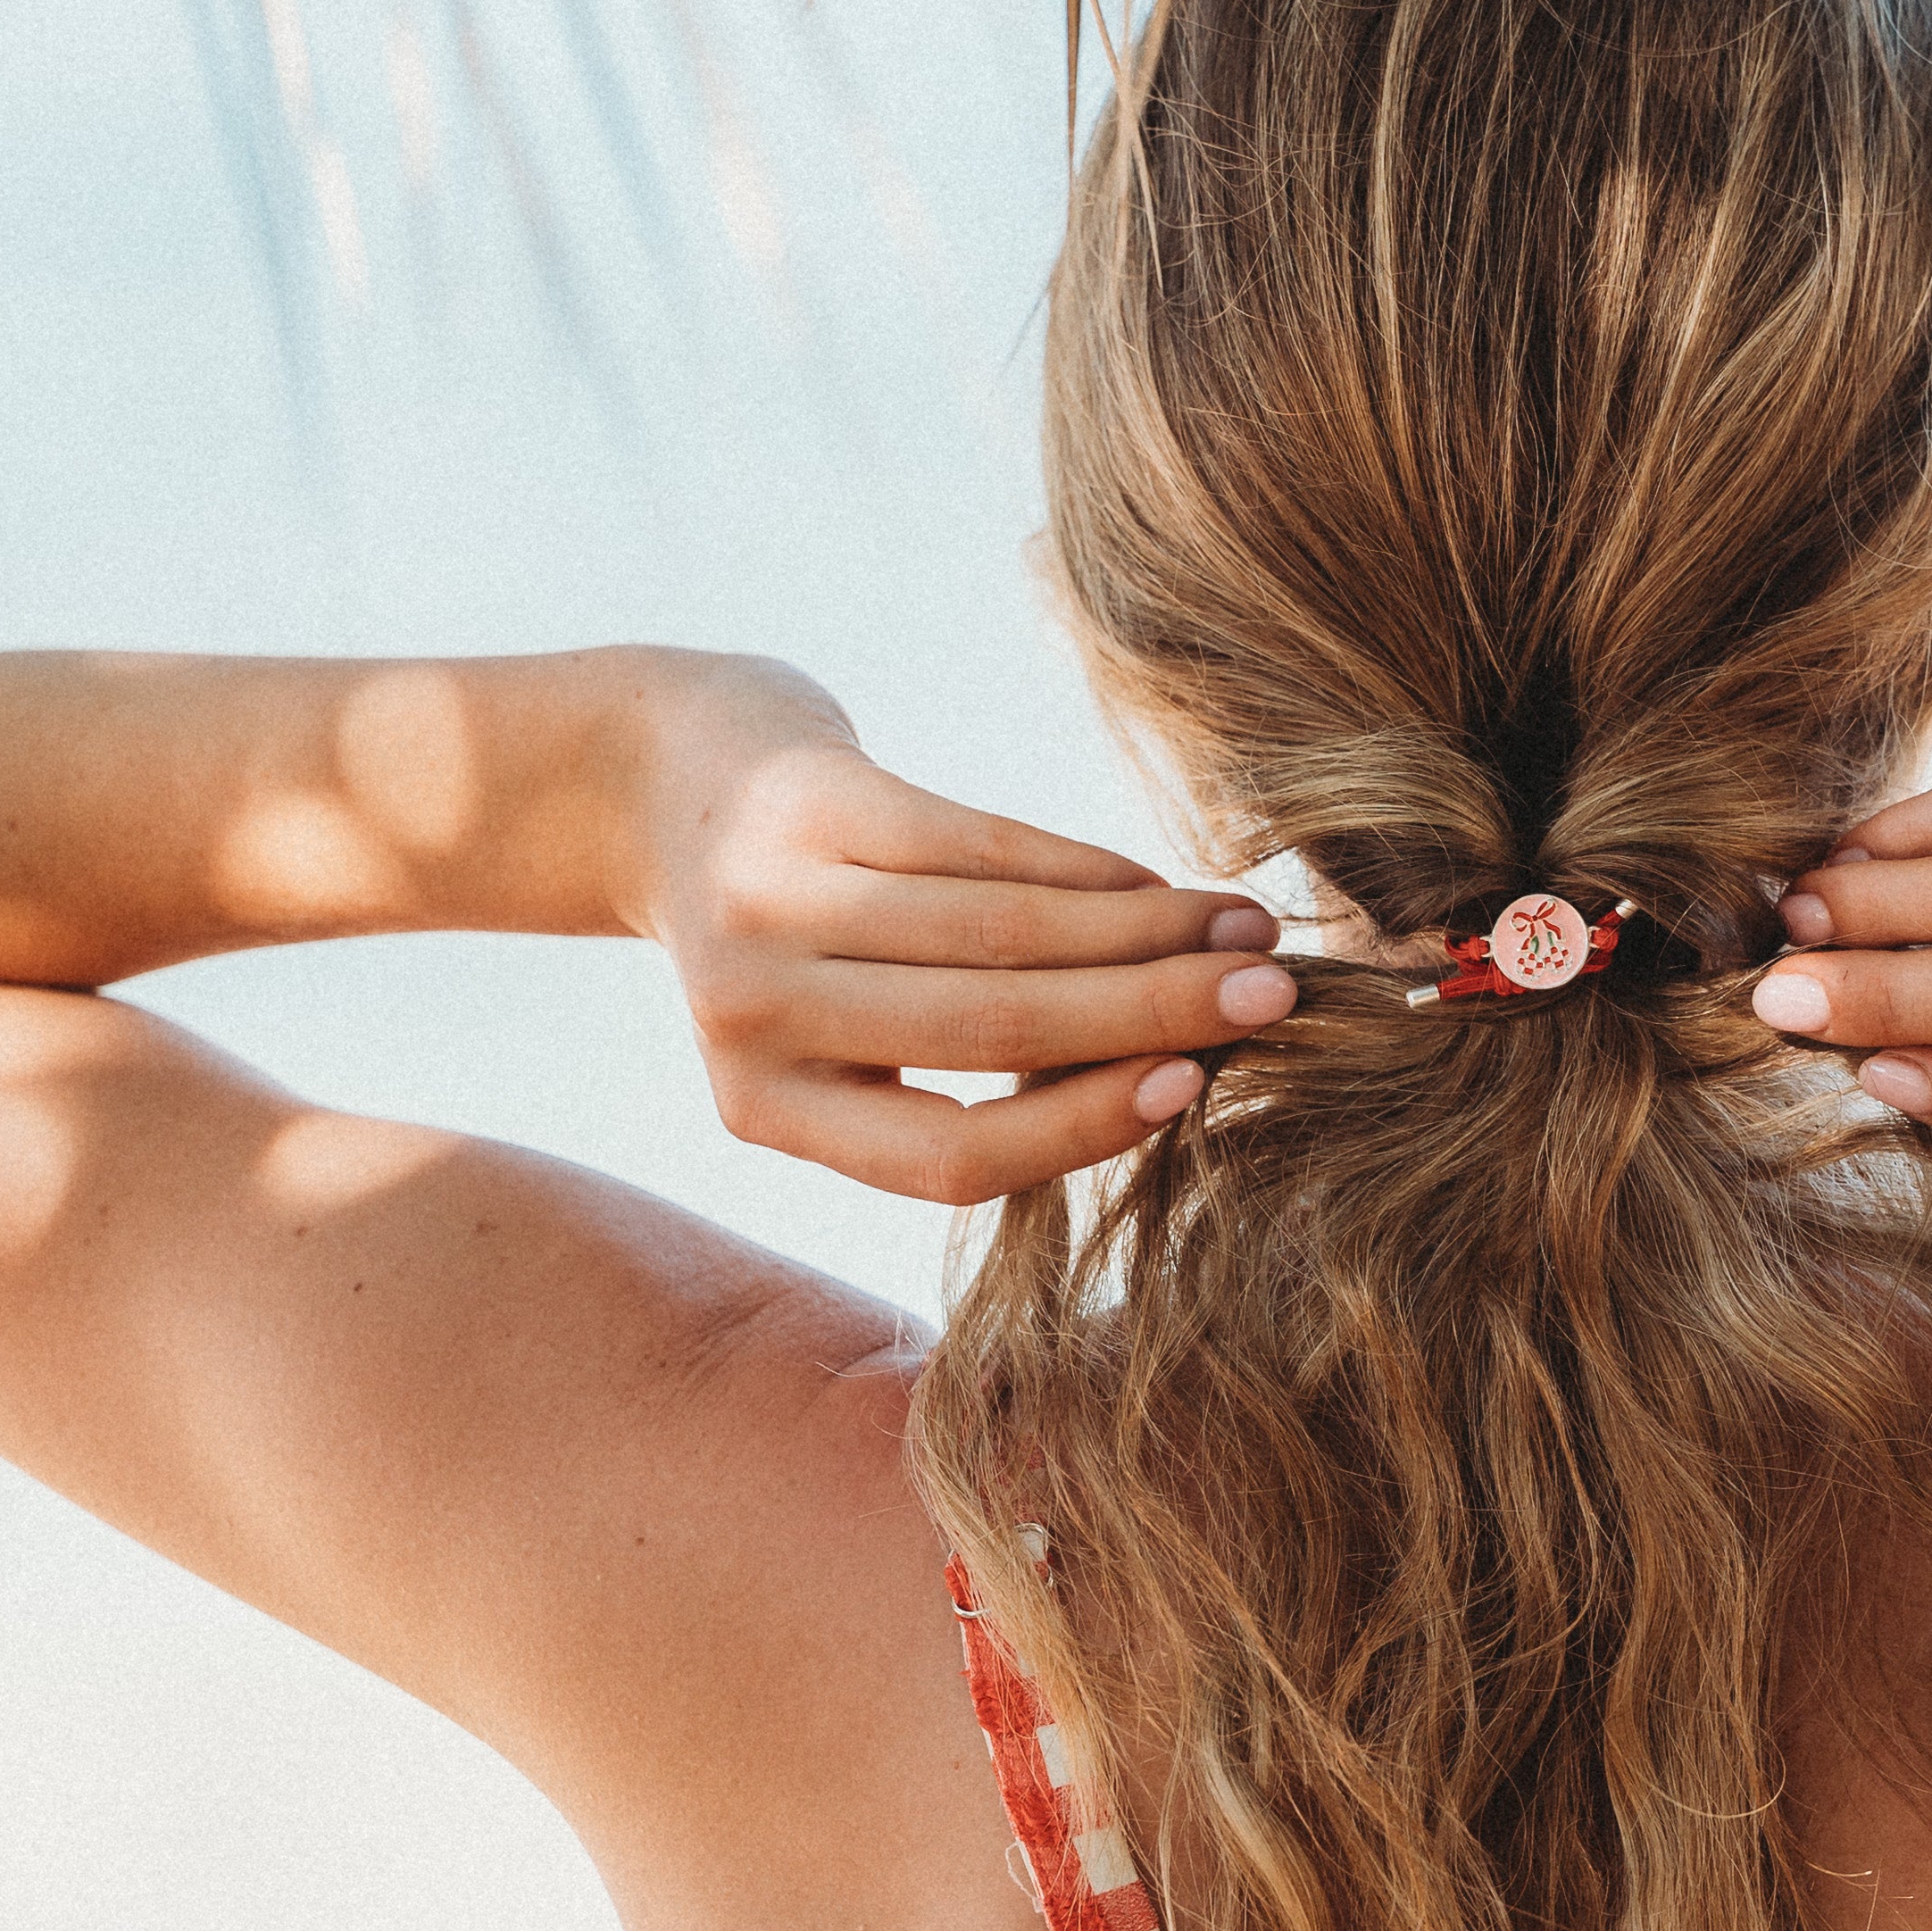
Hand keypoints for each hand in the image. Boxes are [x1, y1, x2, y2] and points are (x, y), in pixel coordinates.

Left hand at [623, 656, 1294, 1200]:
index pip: (946, 1154)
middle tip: (1271, 1003)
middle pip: (988, 1031)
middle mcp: (752, 1014)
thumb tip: (1168, 1071)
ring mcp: (773, 901)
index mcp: (763, 1105)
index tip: (1195, 1088)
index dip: (1082, 1125)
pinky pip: (984, 843)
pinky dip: (1089, 869)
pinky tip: (1159, 885)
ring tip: (1244, 932)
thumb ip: (958, 1065)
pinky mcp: (809, 800)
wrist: (660, 776)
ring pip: (1001, 934)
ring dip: (1146, 935)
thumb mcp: (839, 1024)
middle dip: (1152, 1017)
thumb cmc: (798, 927)